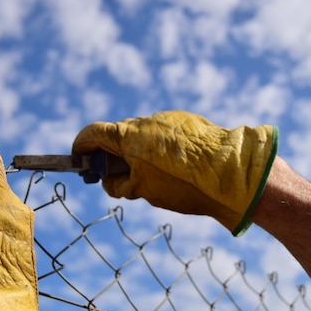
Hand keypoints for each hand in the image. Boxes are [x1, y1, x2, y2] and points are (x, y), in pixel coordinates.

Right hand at [73, 111, 277, 234]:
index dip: (82, 144)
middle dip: (112, 153)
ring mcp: (168, 119)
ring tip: (151, 175)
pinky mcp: (187, 121)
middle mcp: (146, 122)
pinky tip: (173, 166)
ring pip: (143, 134)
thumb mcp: (143, 190)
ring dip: (138, 150)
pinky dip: (159, 147)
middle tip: (116, 175)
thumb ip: (120, 184)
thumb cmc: (183, 184)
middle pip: (118, 134)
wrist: (232, 174)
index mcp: (129, 137)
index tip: (78, 155)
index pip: (94, 133)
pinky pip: (163, 133)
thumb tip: (110, 180)